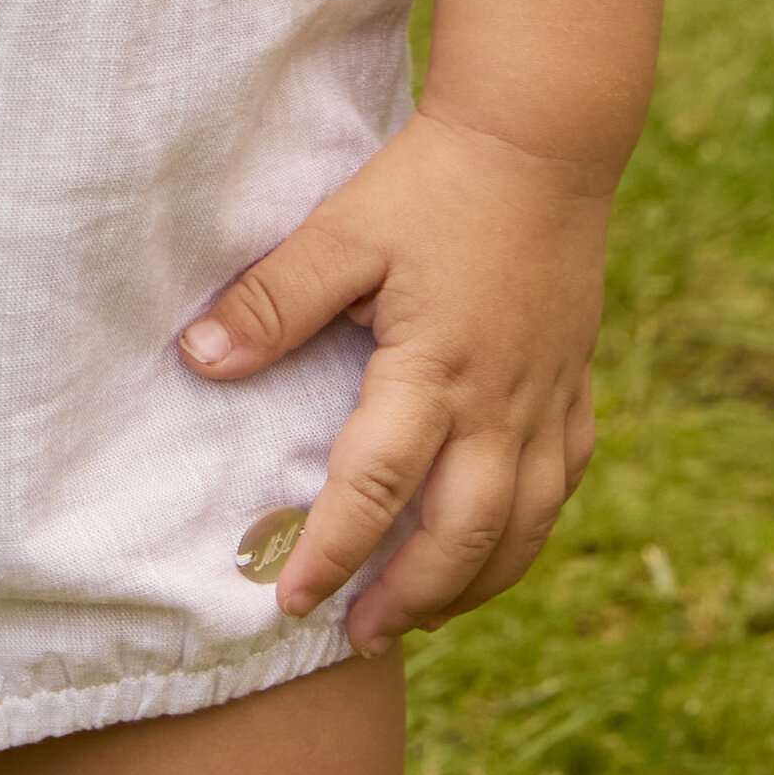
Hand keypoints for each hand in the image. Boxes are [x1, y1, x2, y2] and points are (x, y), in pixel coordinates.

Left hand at [178, 106, 608, 650]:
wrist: (543, 137)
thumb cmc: (433, 182)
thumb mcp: (342, 231)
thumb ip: (273, 301)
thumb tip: (198, 360)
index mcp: (433, 369)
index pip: (375, 489)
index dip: (332, 554)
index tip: (288, 603)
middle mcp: (499, 402)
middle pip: (461, 536)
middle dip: (409, 599)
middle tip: (358, 637)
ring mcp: (547, 399)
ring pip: (521, 527)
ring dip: (472, 584)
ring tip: (423, 616)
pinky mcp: (575, 383)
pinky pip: (560, 484)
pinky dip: (527, 531)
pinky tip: (497, 544)